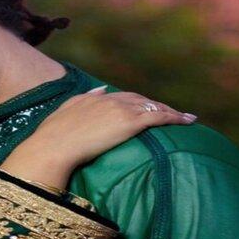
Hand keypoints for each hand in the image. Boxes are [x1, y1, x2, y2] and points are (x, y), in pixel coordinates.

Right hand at [0, 86, 194, 191]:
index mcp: (89, 100)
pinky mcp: (130, 122)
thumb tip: (98, 92)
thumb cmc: (49, 141)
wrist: (51, 147)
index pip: (117, 97)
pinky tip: (189, 121)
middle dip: (153, 104)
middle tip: (168, 112)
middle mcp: (107, 100)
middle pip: (138, 99)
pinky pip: (160, 117)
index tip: (141, 105)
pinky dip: (176, 117)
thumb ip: (78, 104)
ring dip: (169, 110)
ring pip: (152, 106)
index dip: (132, 101)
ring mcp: (120, 110)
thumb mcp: (60, 117)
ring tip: (184, 117)